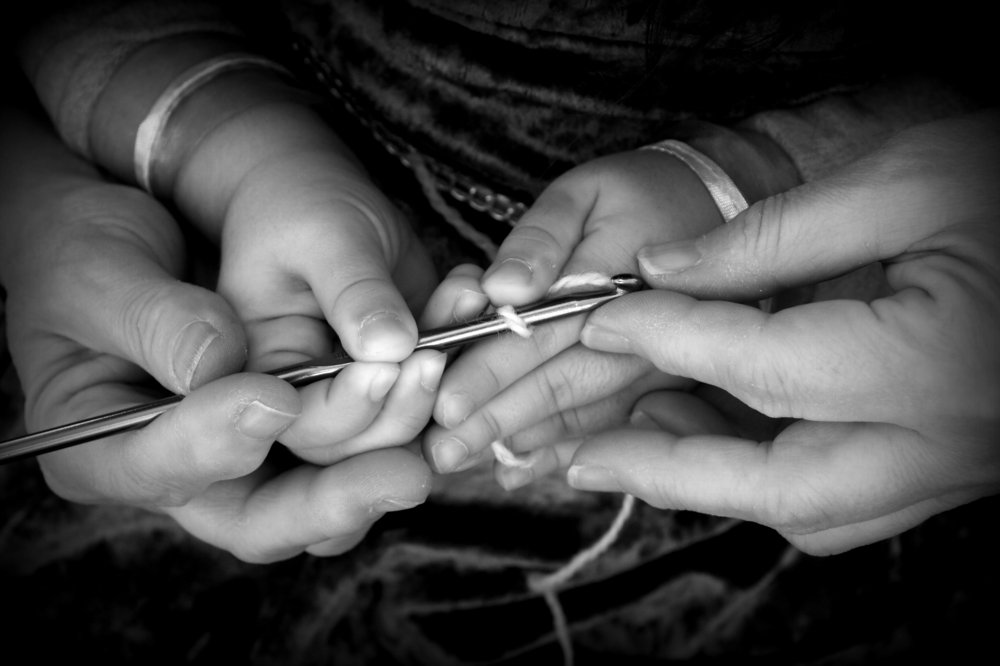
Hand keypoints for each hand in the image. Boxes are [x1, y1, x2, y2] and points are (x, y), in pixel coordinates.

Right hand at [0, 100, 431, 561]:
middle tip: (405, 471)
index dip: (220, 443)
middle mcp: (190, 471)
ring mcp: (254, 453)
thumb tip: (222, 362)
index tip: (274, 398)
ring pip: (331, 486)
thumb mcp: (100, 276)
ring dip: (390, 444)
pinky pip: (364, 440)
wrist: (129, 231)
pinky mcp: (305, 422)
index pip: (165, 471)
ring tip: (432, 382)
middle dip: (340, 496)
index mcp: (106, 452)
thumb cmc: (85, 253)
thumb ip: (156, 322)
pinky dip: (410, 411)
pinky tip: (445, 365)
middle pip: (268, 517)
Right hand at [177, 101, 443, 463]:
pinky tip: (469, 294)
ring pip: (405, 429)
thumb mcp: (323, 234)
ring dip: (444, 380)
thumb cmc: (301, 206)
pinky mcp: (399, 380)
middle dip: (404, 408)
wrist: (321, 196)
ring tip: (463, 305)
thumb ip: (351, 291)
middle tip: (435, 356)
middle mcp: (303, 401)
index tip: (389, 365)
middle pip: (356, 444)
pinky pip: (441, 390)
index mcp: (257, 374)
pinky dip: (465, 351)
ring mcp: (355, 395)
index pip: (298, 422)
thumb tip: (391, 347)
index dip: (348, 406)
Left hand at [420, 148, 733, 479]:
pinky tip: (522, 471)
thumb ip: (540, 239)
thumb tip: (502, 290)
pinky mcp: (664, 385)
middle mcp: (648, 334)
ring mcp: (661, 367)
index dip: (493, 371)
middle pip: (563, 386)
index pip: (545, 334)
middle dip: (497, 422)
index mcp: (619, 280)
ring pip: (586, 416)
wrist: (711, 214)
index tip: (445, 404)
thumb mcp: (581, 194)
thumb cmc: (633, 197)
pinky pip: (614, 425)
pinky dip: (565, 451)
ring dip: (526, 443)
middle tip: (442, 454)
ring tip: (470, 463)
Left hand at [572, 110, 999, 554]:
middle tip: (581, 458)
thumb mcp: (910, 180)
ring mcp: (957, 468)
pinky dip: (770, 482)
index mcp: (936, 363)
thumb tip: (665, 269)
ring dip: (713, 484)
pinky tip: (723, 437)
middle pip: (777, 488)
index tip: (602, 315)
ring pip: (810, 512)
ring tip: (640, 436)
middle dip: (666, 473)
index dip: (666, 337)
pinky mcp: (954, 467)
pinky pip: (848, 506)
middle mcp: (948, 442)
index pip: (760, 363)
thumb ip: (776, 233)